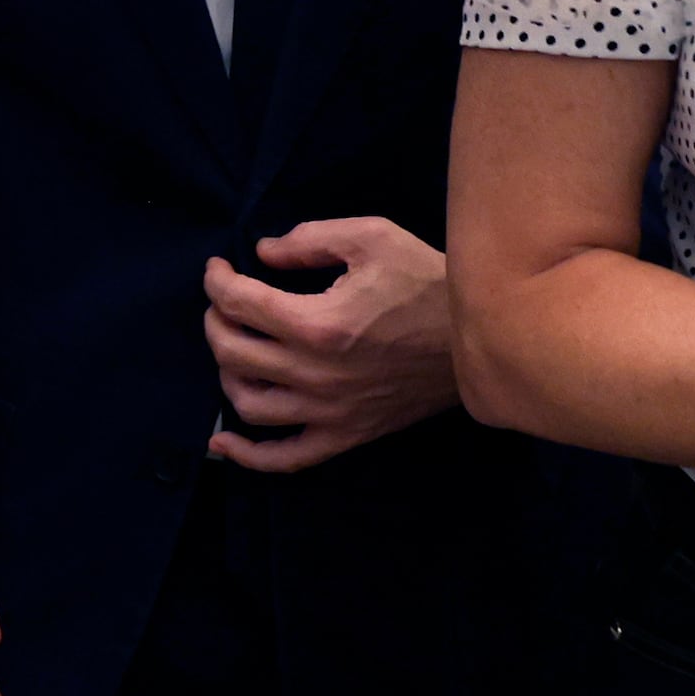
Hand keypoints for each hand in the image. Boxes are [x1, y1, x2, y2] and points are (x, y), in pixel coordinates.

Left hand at [204, 216, 457, 472]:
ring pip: (248, 403)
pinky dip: (247, 454)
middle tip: (224, 303)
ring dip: (227, 373)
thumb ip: (309, 240)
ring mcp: (328, 412)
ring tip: (236, 349)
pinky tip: (223, 440)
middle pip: (232, 352)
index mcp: (317, 324)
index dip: (217, 281)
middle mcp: (314, 375)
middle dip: (215, 320)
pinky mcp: (345, 435)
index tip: (218, 269)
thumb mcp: (371, 237)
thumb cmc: (426, 282)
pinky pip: (285, 458)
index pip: (239, 303)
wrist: (479, 338)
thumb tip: (263, 253)